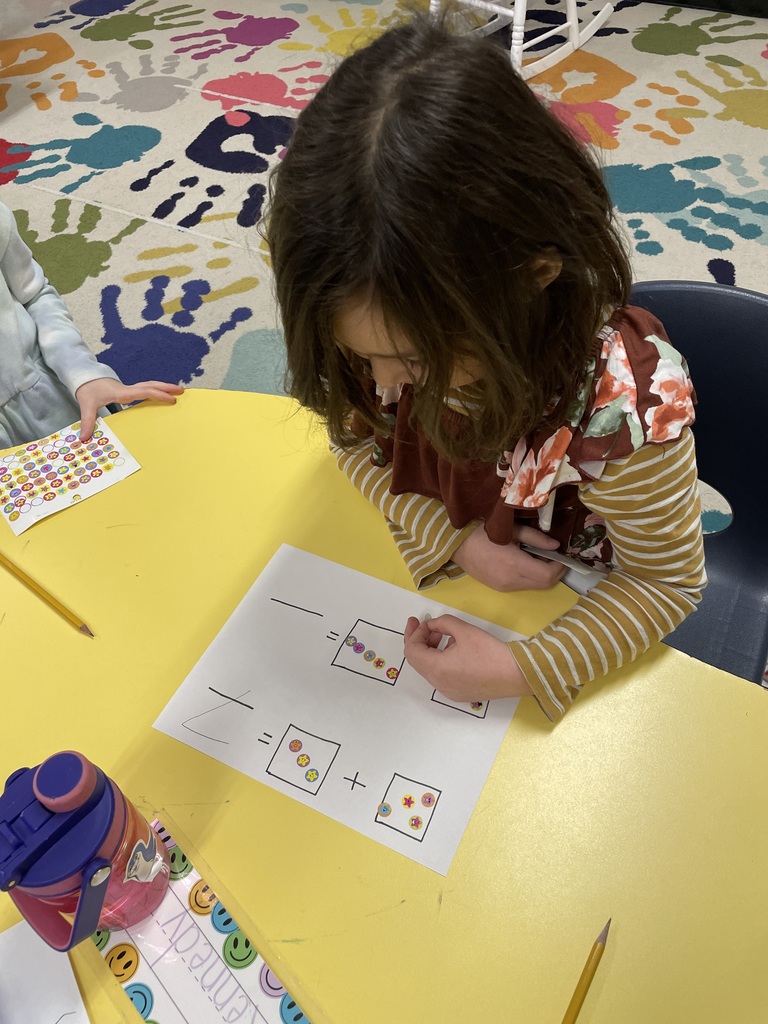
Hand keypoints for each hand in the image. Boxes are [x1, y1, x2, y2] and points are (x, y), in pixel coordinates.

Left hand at [75, 378, 184, 439]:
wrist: (84, 378)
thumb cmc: (87, 390)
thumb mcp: (86, 405)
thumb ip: (87, 421)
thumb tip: (85, 438)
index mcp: (122, 393)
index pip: (144, 392)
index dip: (158, 395)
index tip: (171, 399)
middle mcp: (128, 389)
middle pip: (151, 385)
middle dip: (167, 388)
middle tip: (182, 391)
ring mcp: (129, 388)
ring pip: (150, 385)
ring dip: (163, 387)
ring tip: (177, 391)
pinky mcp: (128, 390)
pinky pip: (146, 389)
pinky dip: (156, 390)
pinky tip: (161, 395)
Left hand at [404, 614, 532, 701]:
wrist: (517, 675)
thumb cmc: (490, 652)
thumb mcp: (464, 630)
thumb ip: (442, 623)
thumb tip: (432, 625)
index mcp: (437, 669)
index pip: (412, 651)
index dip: (414, 633)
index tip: (423, 621)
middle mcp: (439, 684)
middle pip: (418, 661)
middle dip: (420, 640)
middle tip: (426, 624)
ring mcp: (449, 691)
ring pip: (429, 669)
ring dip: (430, 650)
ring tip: (443, 634)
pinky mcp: (459, 693)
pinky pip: (441, 676)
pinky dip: (440, 660)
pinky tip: (453, 649)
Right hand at [453, 523, 565, 591]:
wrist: (456, 544)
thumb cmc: (482, 531)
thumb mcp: (511, 529)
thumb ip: (536, 538)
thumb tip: (556, 546)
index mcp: (514, 564)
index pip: (547, 575)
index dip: (559, 567)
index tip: (562, 555)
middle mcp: (511, 580)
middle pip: (544, 585)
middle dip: (555, 573)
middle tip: (555, 558)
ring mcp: (504, 587)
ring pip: (534, 587)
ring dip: (543, 576)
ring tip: (539, 558)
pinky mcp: (499, 588)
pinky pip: (522, 586)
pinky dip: (530, 577)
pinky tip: (525, 563)